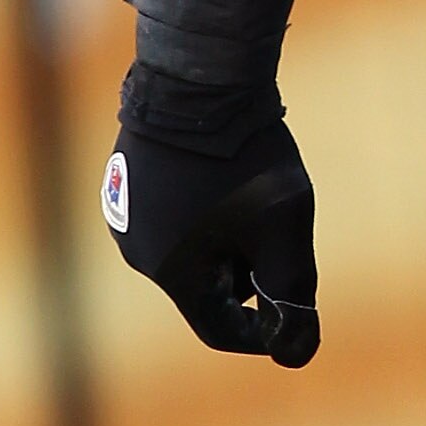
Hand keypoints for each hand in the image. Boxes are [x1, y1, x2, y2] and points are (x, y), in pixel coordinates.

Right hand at [104, 94, 319, 364]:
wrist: (199, 74)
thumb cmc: (244, 155)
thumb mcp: (282, 226)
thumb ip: (293, 290)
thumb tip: (298, 352)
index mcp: (170, 272)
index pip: (219, 329)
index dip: (264, 330)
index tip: (297, 311)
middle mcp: (138, 250)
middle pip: (207, 288)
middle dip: (250, 273)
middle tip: (283, 230)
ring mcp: (127, 212)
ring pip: (194, 250)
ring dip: (231, 240)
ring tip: (257, 194)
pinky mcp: (130, 180)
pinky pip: (178, 217)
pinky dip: (211, 211)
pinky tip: (231, 172)